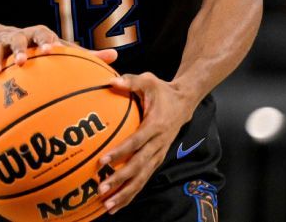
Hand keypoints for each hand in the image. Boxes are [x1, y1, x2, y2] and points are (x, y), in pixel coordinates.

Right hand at [0, 25, 117, 93]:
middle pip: (19, 38)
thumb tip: (116, 59)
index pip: (46, 35)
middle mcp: (19, 37)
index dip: (48, 42)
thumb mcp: (57, 49)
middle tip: (23, 61)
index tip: (53, 51)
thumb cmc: (36, 48)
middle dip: (21, 48)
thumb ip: (85, 56)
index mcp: (38, 37)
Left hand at [97, 73, 195, 214]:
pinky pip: (144, 180)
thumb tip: (110, 81)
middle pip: (138, 166)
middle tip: (102, 189)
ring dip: (125, 193)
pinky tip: (117, 204)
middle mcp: (158, 144)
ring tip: (108, 206)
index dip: (120, 152)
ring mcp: (158, 154)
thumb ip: (130, 81)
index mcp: (155, 125)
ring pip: (142, 178)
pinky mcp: (157, 160)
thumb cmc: (162, 91)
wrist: (184, 103)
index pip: (136, 142)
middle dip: (120, 180)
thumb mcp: (148, 80)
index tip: (103, 161)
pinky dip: (131, 193)